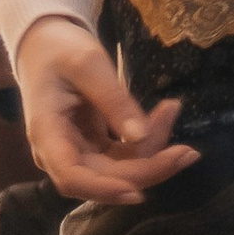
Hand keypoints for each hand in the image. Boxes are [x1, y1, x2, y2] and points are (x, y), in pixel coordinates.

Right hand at [13, 15, 193, 205]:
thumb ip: (112, 99)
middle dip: (148, 168)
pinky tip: (164, 114)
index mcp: (47, 133)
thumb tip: (139, 135)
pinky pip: (123, 155)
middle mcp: (60, 152)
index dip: (104, 190)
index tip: (139, 192)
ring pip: (119, 171)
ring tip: (172, 111)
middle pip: (105, 178)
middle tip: (188, 152)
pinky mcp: (92, 147)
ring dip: (153, 152)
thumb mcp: (86, 63)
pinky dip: (146, 140)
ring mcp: (77, 152)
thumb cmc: (58, 48)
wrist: (45, 43)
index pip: (71, 176)